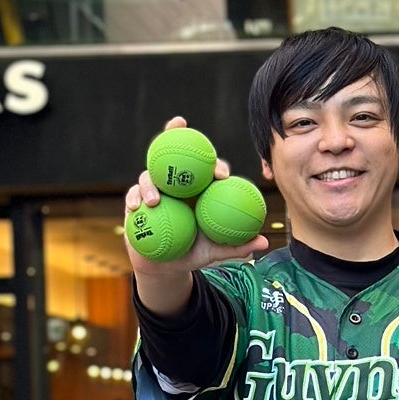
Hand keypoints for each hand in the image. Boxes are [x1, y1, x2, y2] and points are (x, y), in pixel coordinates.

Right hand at [125, 116, 268, 274]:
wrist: (166, 265)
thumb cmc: (194, 254)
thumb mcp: (216, 251)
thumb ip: (238, 246)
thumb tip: (264, 241)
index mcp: (198, 191)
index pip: (209, 171)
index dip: (216, 167)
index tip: (222, 174)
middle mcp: (176, 185)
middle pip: (176, 156)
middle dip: (175, 134)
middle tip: (179, 134)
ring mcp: (155, 190)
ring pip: (150, 175)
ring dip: (151, 183)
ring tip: (157, 200)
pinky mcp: (136, 200)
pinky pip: (133, 195)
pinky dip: (134, 199)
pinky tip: (136, 207)